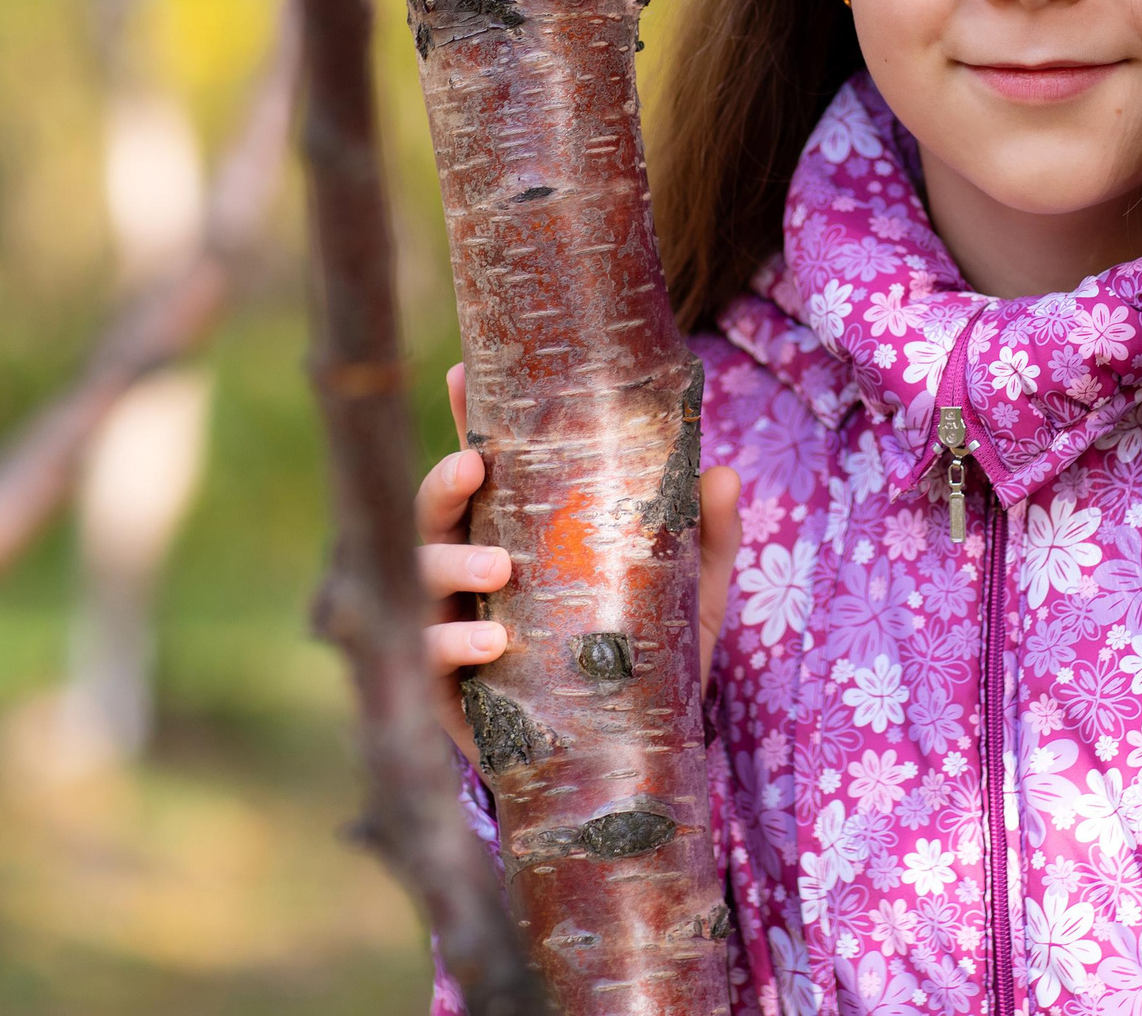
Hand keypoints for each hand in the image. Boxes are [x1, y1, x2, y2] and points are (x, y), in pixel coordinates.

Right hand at [417, 361, 742, 767]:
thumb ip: (703, 538)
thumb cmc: (647, 665)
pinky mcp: (450, 696)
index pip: (483, 472)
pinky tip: (494, 644)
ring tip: (500, 565)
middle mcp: (474, 578)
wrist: (633, 770)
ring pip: (419, 579)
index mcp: (519, 537)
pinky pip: (429, 660)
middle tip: (475, 465)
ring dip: (450, 561)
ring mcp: (454, 633)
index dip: (464, 421)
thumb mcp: (684, 597)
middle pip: (433, 514)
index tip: (461, 372)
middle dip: (442, 483)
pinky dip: (453, 644)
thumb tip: (723, 472)